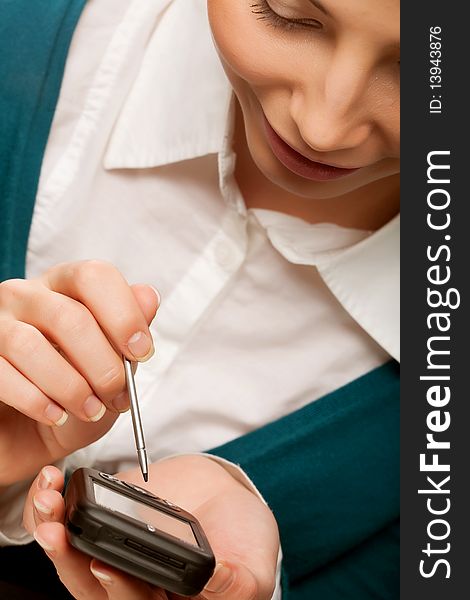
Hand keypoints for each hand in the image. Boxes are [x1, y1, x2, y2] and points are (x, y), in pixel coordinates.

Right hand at [0, 261, 158, 485]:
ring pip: (31, 346)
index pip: (95, 276)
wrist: (26, 433)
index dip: (124, 314)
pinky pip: (2, 373)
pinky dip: (35, 400)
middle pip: (69, 316)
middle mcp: (26, 296)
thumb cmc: (73, 392)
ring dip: (71, 386)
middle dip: (102, 364)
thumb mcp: (111, 364)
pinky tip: (55, 414)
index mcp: (65, 286)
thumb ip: (128, 331)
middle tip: (117, 395)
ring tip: (90, 410)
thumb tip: (148, 296)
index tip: (142, 351)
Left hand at [23, 456, 278, 599]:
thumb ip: (236, 585)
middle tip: (55, 530)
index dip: (115, 590)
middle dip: (68, 558)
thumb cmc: (243, 539)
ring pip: (73, 553)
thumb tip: (208, 584)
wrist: (227, 494)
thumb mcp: (252, 569)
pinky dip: (58, 503)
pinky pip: (71, 519)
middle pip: (88, 583)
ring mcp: (115, 549)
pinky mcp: (106, 518)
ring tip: (49, 500)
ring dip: (54, 528)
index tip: (104, 565)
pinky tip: (55, 484)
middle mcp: (132, 582)